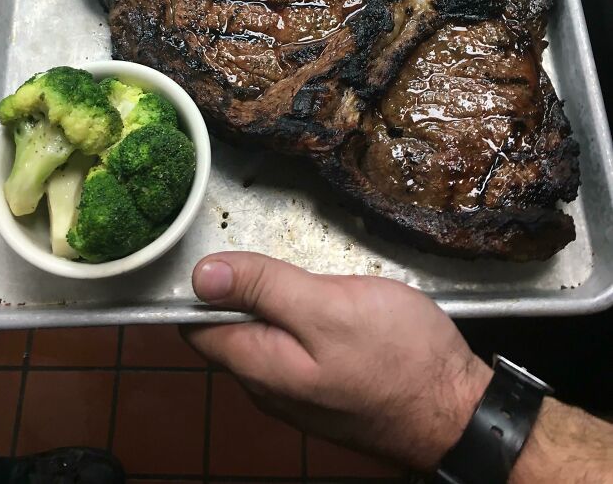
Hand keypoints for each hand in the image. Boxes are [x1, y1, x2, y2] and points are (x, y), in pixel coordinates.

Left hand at [181, 252, 491, 472]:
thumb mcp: (327, 307)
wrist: (460, 412)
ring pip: (267, 336)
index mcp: (260, 367)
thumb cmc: (398, 357)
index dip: (200, 285)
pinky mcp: (327, 390)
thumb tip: (201, 275)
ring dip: (276, 300)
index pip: (197, 326)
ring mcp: (299, 393)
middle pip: (231, 329)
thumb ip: (263, 288)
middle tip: (275, 246)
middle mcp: (269, 388)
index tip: (220, 244)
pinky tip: (329, 298)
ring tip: (307, 267)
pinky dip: (302, 317)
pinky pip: (296, 347)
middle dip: (241, 287)